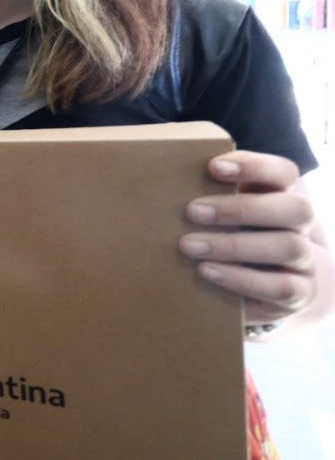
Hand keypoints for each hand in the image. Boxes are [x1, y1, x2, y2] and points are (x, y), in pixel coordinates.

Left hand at [179, 151, 328, 328]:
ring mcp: (305, 260)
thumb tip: (154, 179)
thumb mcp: (219, 213)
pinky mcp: (300, 292)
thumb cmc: (228, 236)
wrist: (263, 287)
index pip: (283, 172)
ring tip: (189, 245)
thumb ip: (202, 194)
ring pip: (288, 246)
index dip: (254, 166)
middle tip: (192, 211)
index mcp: (281, 195)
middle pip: (296, 208)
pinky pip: (281, 287)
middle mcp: (300, 225)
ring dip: (233, 245)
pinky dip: (241, 279)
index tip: (213, 167)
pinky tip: (206, 271)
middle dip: (241, 208)